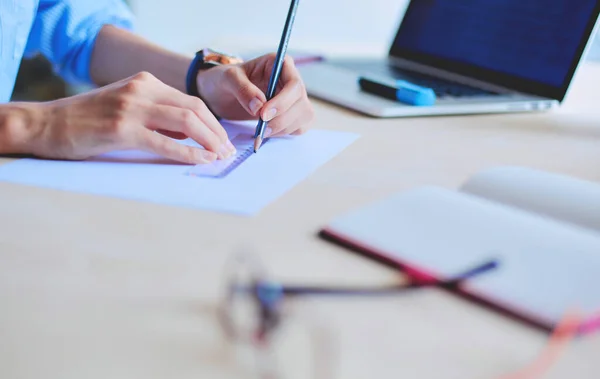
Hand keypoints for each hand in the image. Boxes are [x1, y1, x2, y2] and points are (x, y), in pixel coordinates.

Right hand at [13, 72, 236, 163]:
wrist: (47, 123)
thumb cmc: (88, 120)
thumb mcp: (127, 106)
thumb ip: (158, 115)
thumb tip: (190, 135)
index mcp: (146, 82)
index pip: (191, 100)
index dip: (212, 122)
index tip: (223, 140)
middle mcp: (141, 89)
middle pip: (194, 108)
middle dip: (217, 132)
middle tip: (228, 151)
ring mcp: (131, 107)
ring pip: (185, 121)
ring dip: (209, 141)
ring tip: (220, 157)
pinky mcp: (122, 129)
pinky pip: (165, 142)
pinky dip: (188, 153)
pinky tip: (201, 162)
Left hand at [196, 53, 314, 136]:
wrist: (220, 94)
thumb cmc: (224, 80)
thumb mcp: (228, 79)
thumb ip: (243, 89)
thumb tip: (259, 107)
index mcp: (279, 64)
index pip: (294, 84)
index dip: (282, 102)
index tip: (263, 115)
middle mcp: (290, 80)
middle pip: (301, 102)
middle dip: (282, 119)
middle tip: (261, 129)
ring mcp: (294, 98)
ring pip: (304, 116)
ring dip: (284, 128)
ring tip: (261, 132)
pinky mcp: (292, 114)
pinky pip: (299, 126)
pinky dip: (286, 133)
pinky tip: (268, 132)